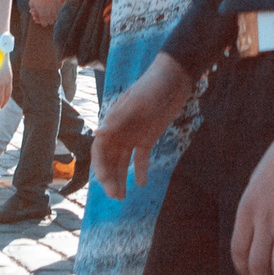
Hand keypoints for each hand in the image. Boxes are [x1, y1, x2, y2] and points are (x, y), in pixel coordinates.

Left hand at [28, 0, 62, 25]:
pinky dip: (56, 11)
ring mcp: (56, 11)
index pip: (44, 24)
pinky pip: (59, 12)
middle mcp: (50, 15)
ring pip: (55, 18)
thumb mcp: (31, 3)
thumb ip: (32, 10)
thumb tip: (32, 12)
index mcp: (43, 16)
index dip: (41, 21)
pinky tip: (52, 7)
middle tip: (44, 14)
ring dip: (52, 16)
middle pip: (50, 22)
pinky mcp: (60, 6)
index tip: (40, 17)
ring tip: (49, 11)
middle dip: (47, 19)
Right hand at [93, 54, 192, 198]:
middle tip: (115, 197)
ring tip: (122, 197)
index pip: (100, 149)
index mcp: (113, 121)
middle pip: (109, 158)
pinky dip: (139, 170)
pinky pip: (140, 157)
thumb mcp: (138, 103)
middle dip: (109, 178)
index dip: (100, 166)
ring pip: (122, 160)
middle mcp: (120, 130)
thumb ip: (119, 119)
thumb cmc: (154, 87)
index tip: (105, 182)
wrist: (175, 77)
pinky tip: (141, 183)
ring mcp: (134, 134)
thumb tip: (98, 133)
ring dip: (120, 177)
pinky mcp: (148, 137)